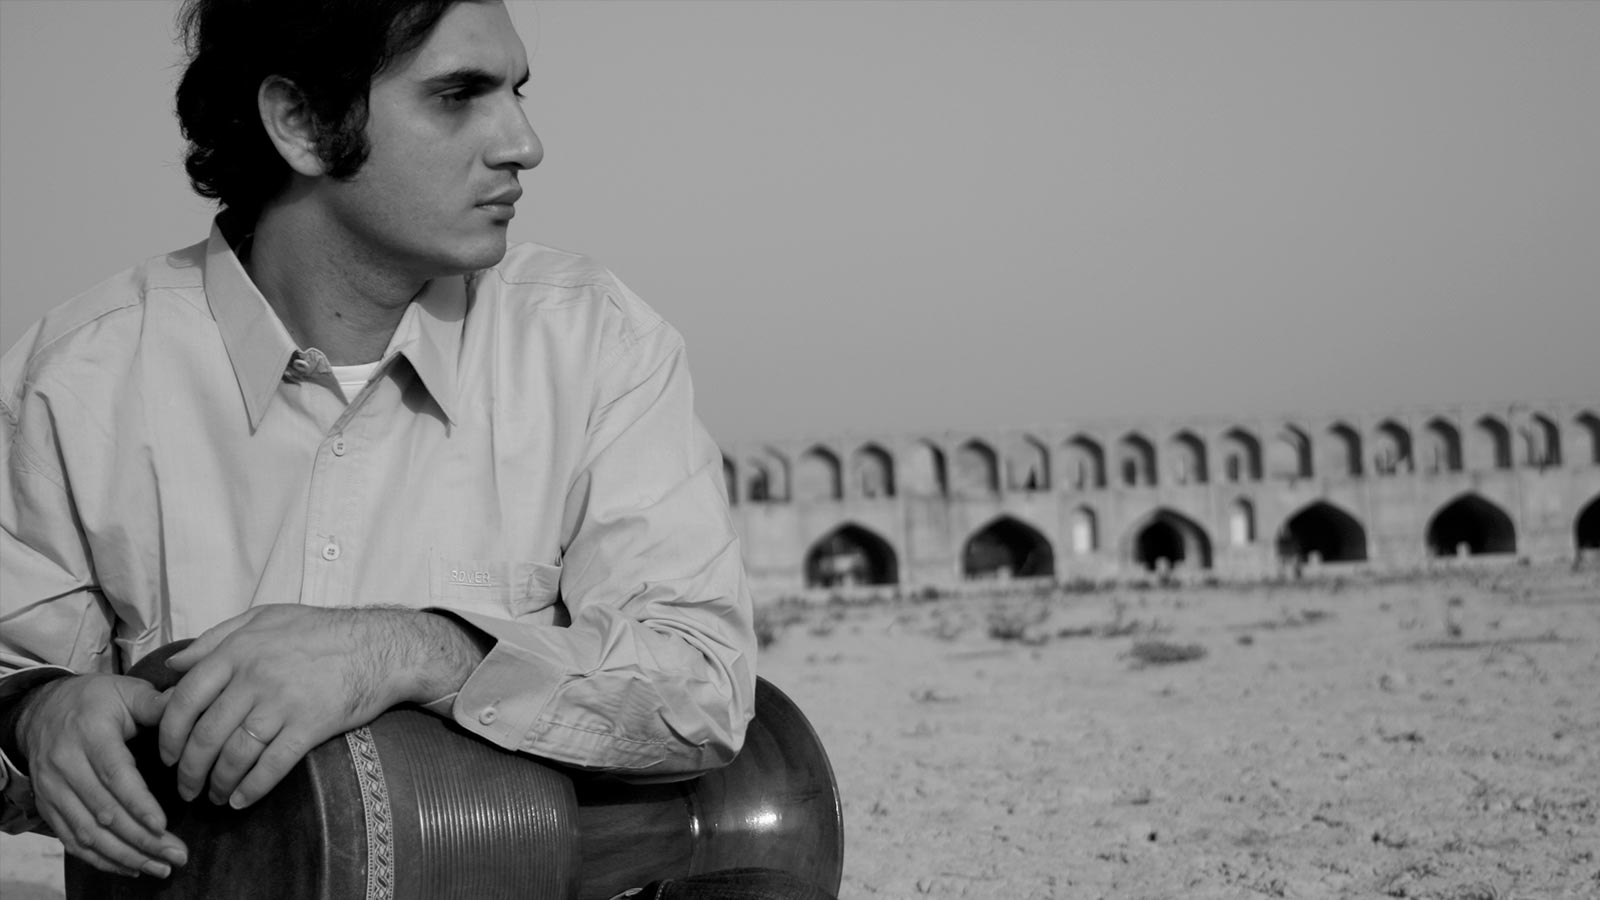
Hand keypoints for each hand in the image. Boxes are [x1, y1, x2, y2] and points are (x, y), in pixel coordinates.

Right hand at [17, 673, 188, 877]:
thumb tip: (193, 708)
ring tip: (160, 867)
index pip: (114, 775)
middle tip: (177, 854)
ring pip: (87, 833)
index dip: (138, 804)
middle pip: (103, 811)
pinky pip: (71, 840)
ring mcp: (53, 789)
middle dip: (141, 839)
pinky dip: (100, 859)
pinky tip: (131, 867)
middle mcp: (66, 765)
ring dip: (124, 855)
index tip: (162, 826)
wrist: (41, 710)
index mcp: (90, 734)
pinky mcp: (48, 806)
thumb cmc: (95, 700)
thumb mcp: (125, 691)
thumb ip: (156, 703)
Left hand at [157, 605, 482, 809]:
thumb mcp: (265, 617)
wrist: (380, 646)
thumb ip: (216, 637)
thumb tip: (174, 667)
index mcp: (238, 651)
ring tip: (215, 796)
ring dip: (218, 783)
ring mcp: (283, 703)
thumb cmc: (322, 630)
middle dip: (189, 770)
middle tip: (186, 787)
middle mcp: (255, 678)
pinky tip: (242, 800)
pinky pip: (272, 765)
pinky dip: (252, 788)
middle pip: (206, 735)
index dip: (169, 734)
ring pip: (234, 755)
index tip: (167, 755)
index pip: (185, 699)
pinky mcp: (310, 725)